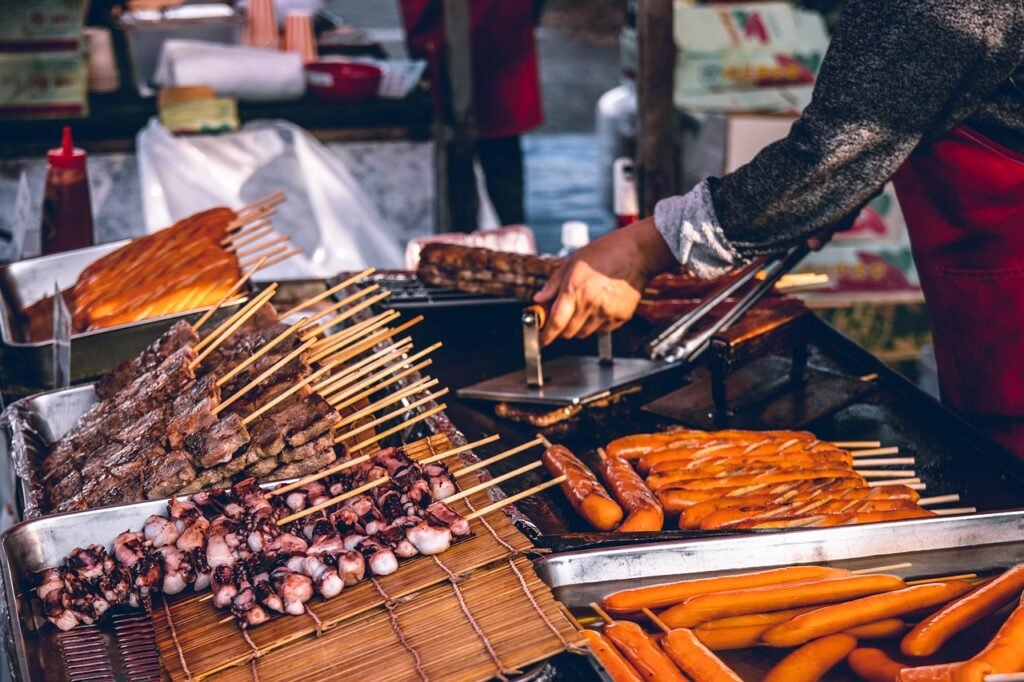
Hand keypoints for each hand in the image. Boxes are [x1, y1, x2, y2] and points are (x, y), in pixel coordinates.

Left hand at [534, 217, 676, 345]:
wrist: (637, 253)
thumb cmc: (606, 252)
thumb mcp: (572, 262)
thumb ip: (553, 284)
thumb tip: (539, 299)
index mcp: (574, 290)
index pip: (555, 323)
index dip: (545, 335)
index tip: (541, 339)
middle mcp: (590, 305)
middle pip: (569, 332)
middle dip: (561, 329)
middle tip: (562, 319)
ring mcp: (606, 313)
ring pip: (585, 333)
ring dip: (579, 327)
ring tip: (584, 307)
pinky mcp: (621, 317)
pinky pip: (603, 330)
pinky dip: (596, 325)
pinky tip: (599, 307)